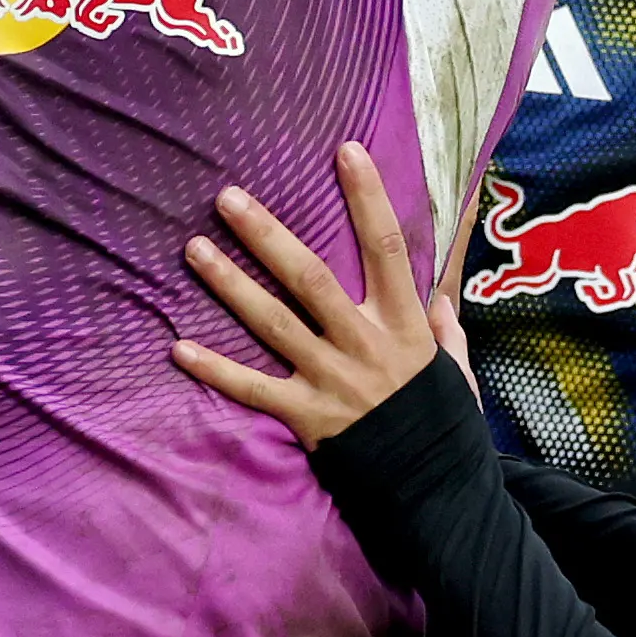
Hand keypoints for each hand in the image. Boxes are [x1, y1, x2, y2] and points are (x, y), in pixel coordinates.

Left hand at [175, 144, 448, 444]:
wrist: (435, 486)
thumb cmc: (444, 420)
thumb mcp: (456, 368)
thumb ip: (444, 330)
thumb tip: (441, 299)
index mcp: (403, 322)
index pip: (386, 247)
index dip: (367, 197)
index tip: (346, 150)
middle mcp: (364, 343)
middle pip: (310, 278)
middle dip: (267, 235)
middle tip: (227, 197)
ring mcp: (331, 379)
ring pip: (274, 323)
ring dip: (231, 285)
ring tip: (194, 249)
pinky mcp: (306, 416)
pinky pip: (253, 389)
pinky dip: (215, 369)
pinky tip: (178, 348)